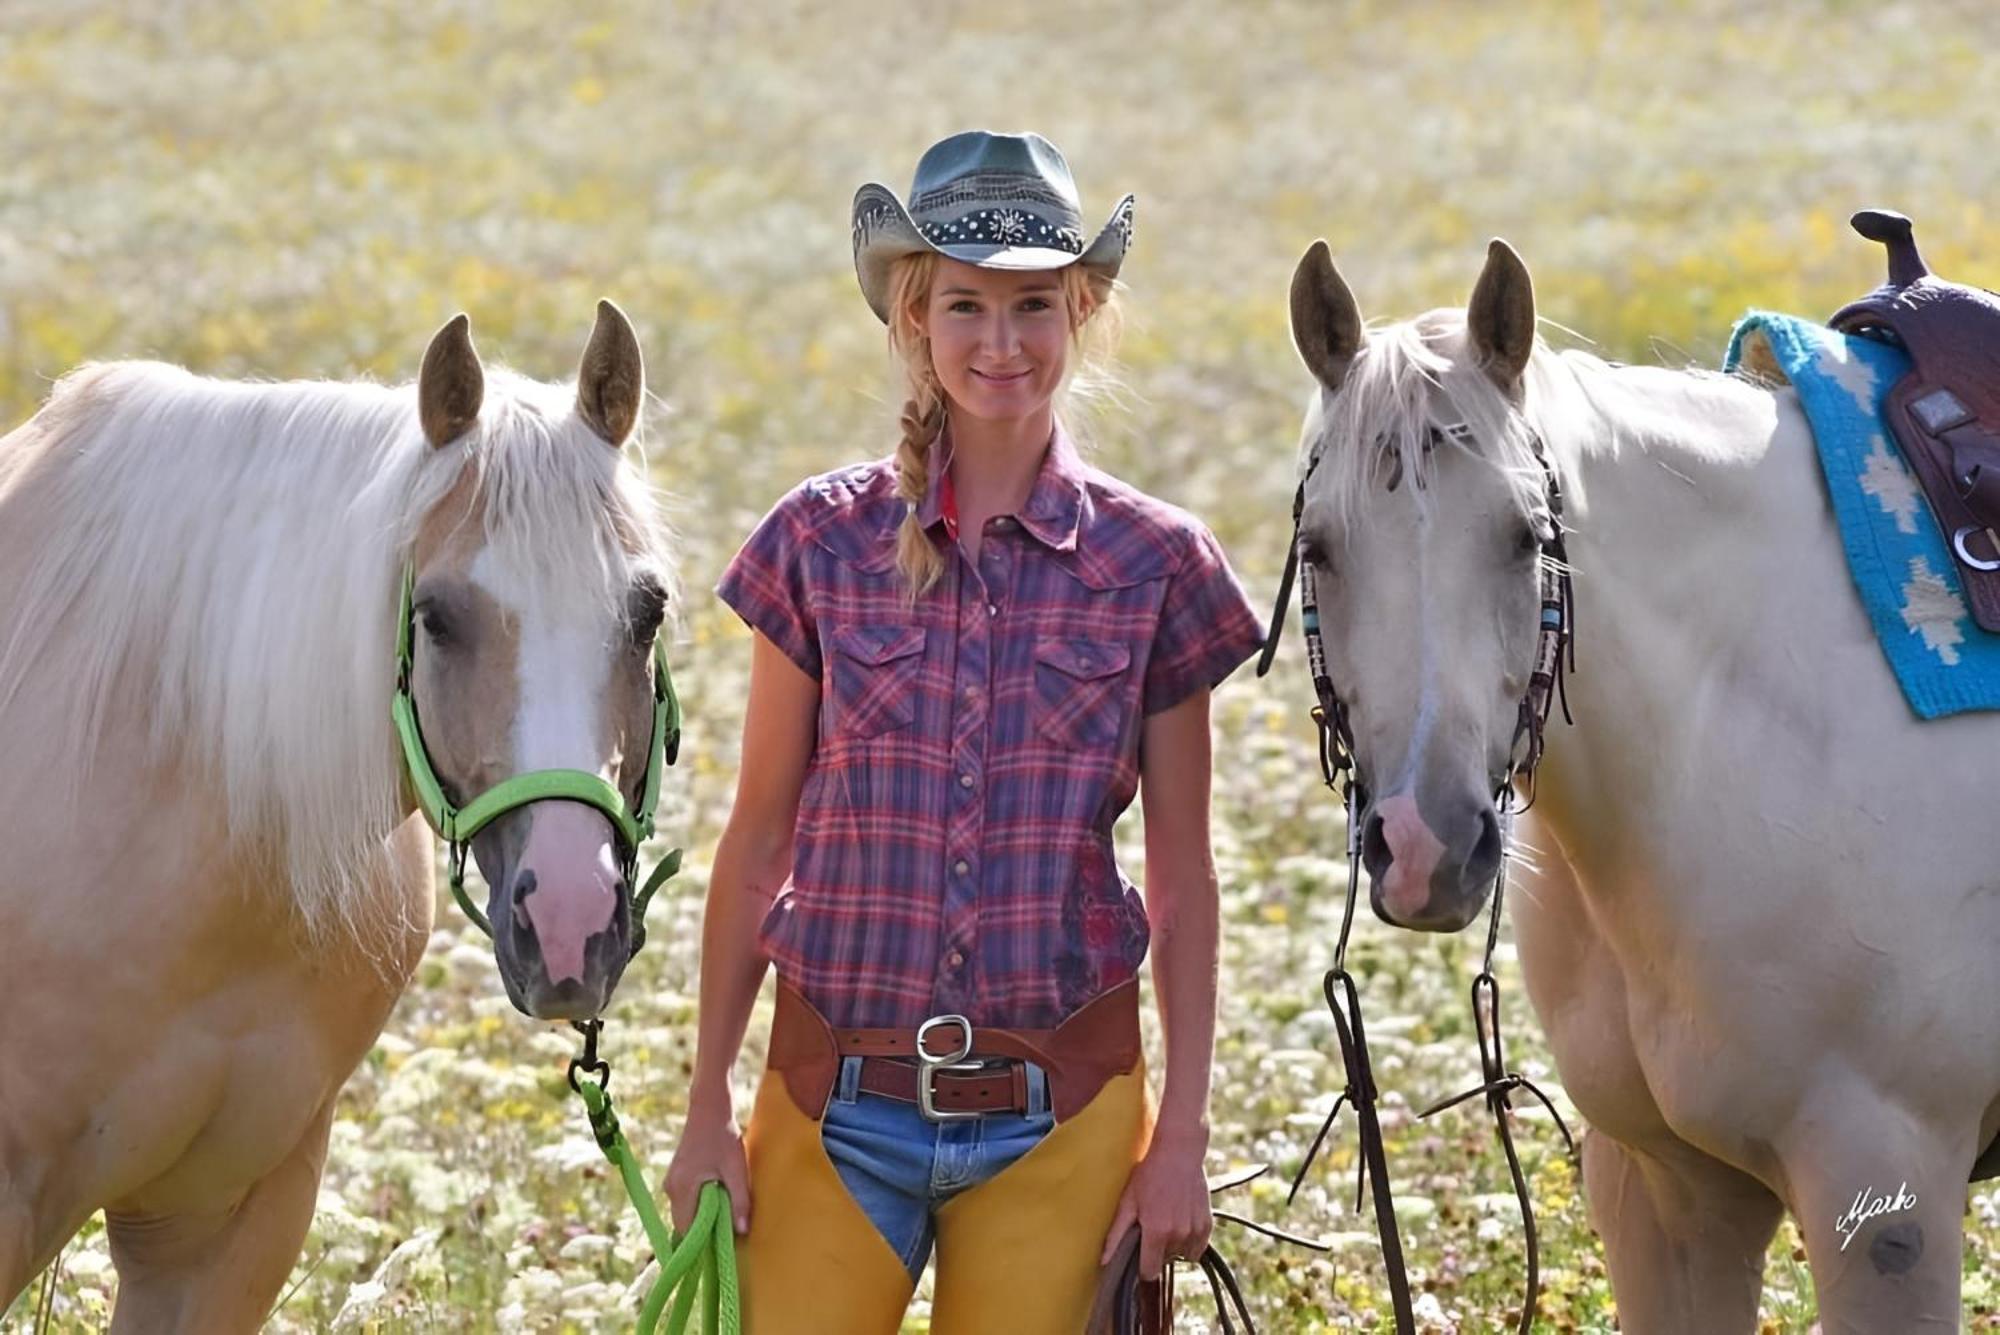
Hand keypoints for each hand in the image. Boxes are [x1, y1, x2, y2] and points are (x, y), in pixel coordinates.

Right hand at [663, 1105, 750, 1235]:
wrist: (708, 1107)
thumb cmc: (723, 1136)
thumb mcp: (736, 1168)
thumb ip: (739, 1200)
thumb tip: (742, 1231)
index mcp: (682, 1189)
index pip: (687, 1231)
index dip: (702, 1245)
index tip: (719, 1253)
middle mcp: (671, 1188)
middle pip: (685, 1224)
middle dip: (705, 1232)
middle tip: (728, 1236)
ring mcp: (672, 1182)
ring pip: (685, 1213)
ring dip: (703, 1219)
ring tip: (727, 1217)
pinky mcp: (677, 1177)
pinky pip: (686, 1202)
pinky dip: (700, 1207)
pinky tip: (719, 1202)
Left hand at [1099, 1126, 1212, 1279]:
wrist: (1179, 1152)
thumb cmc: (1149, 1174)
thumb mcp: (1128, 1201)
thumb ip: (1116, 1234)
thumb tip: (1103, 1260)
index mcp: (1157, 1232)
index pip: (1150, 1270)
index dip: (1142, 1267)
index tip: (1139, 1257)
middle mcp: (1179, 1235)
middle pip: (1165, 1261)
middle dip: (1157, 1251)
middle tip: (1152, 1227)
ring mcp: (1195, 1230)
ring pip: (1182, 1255)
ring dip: (1174, 1246)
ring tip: (1167, 1221)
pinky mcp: (1208, 1224)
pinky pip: (1198, 1248)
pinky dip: (1190, 1241)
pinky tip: (1181, 1222)